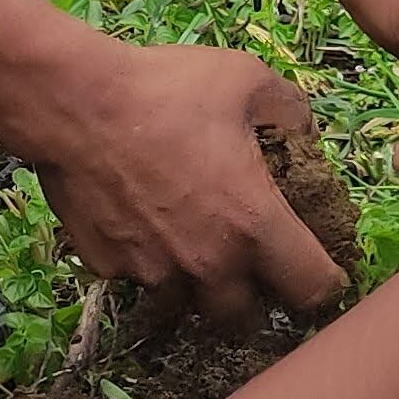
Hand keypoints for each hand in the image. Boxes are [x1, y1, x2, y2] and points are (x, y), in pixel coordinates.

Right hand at [0, 37, 339, 321]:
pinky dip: (147, 261)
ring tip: (191, 243)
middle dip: (254, 299)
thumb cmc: (166, 89)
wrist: (71, 102)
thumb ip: (290, 112)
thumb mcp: (246, 79)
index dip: (326, 285)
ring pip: (187, 303)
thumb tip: (303, 134)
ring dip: (197, 284)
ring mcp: (153, 272)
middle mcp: (207, 264)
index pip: (313, 289)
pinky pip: (138, 277)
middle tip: (251, 266)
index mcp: (253, 225)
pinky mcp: (107, 267)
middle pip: (245, 319)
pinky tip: (140, 221)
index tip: (321, 273)